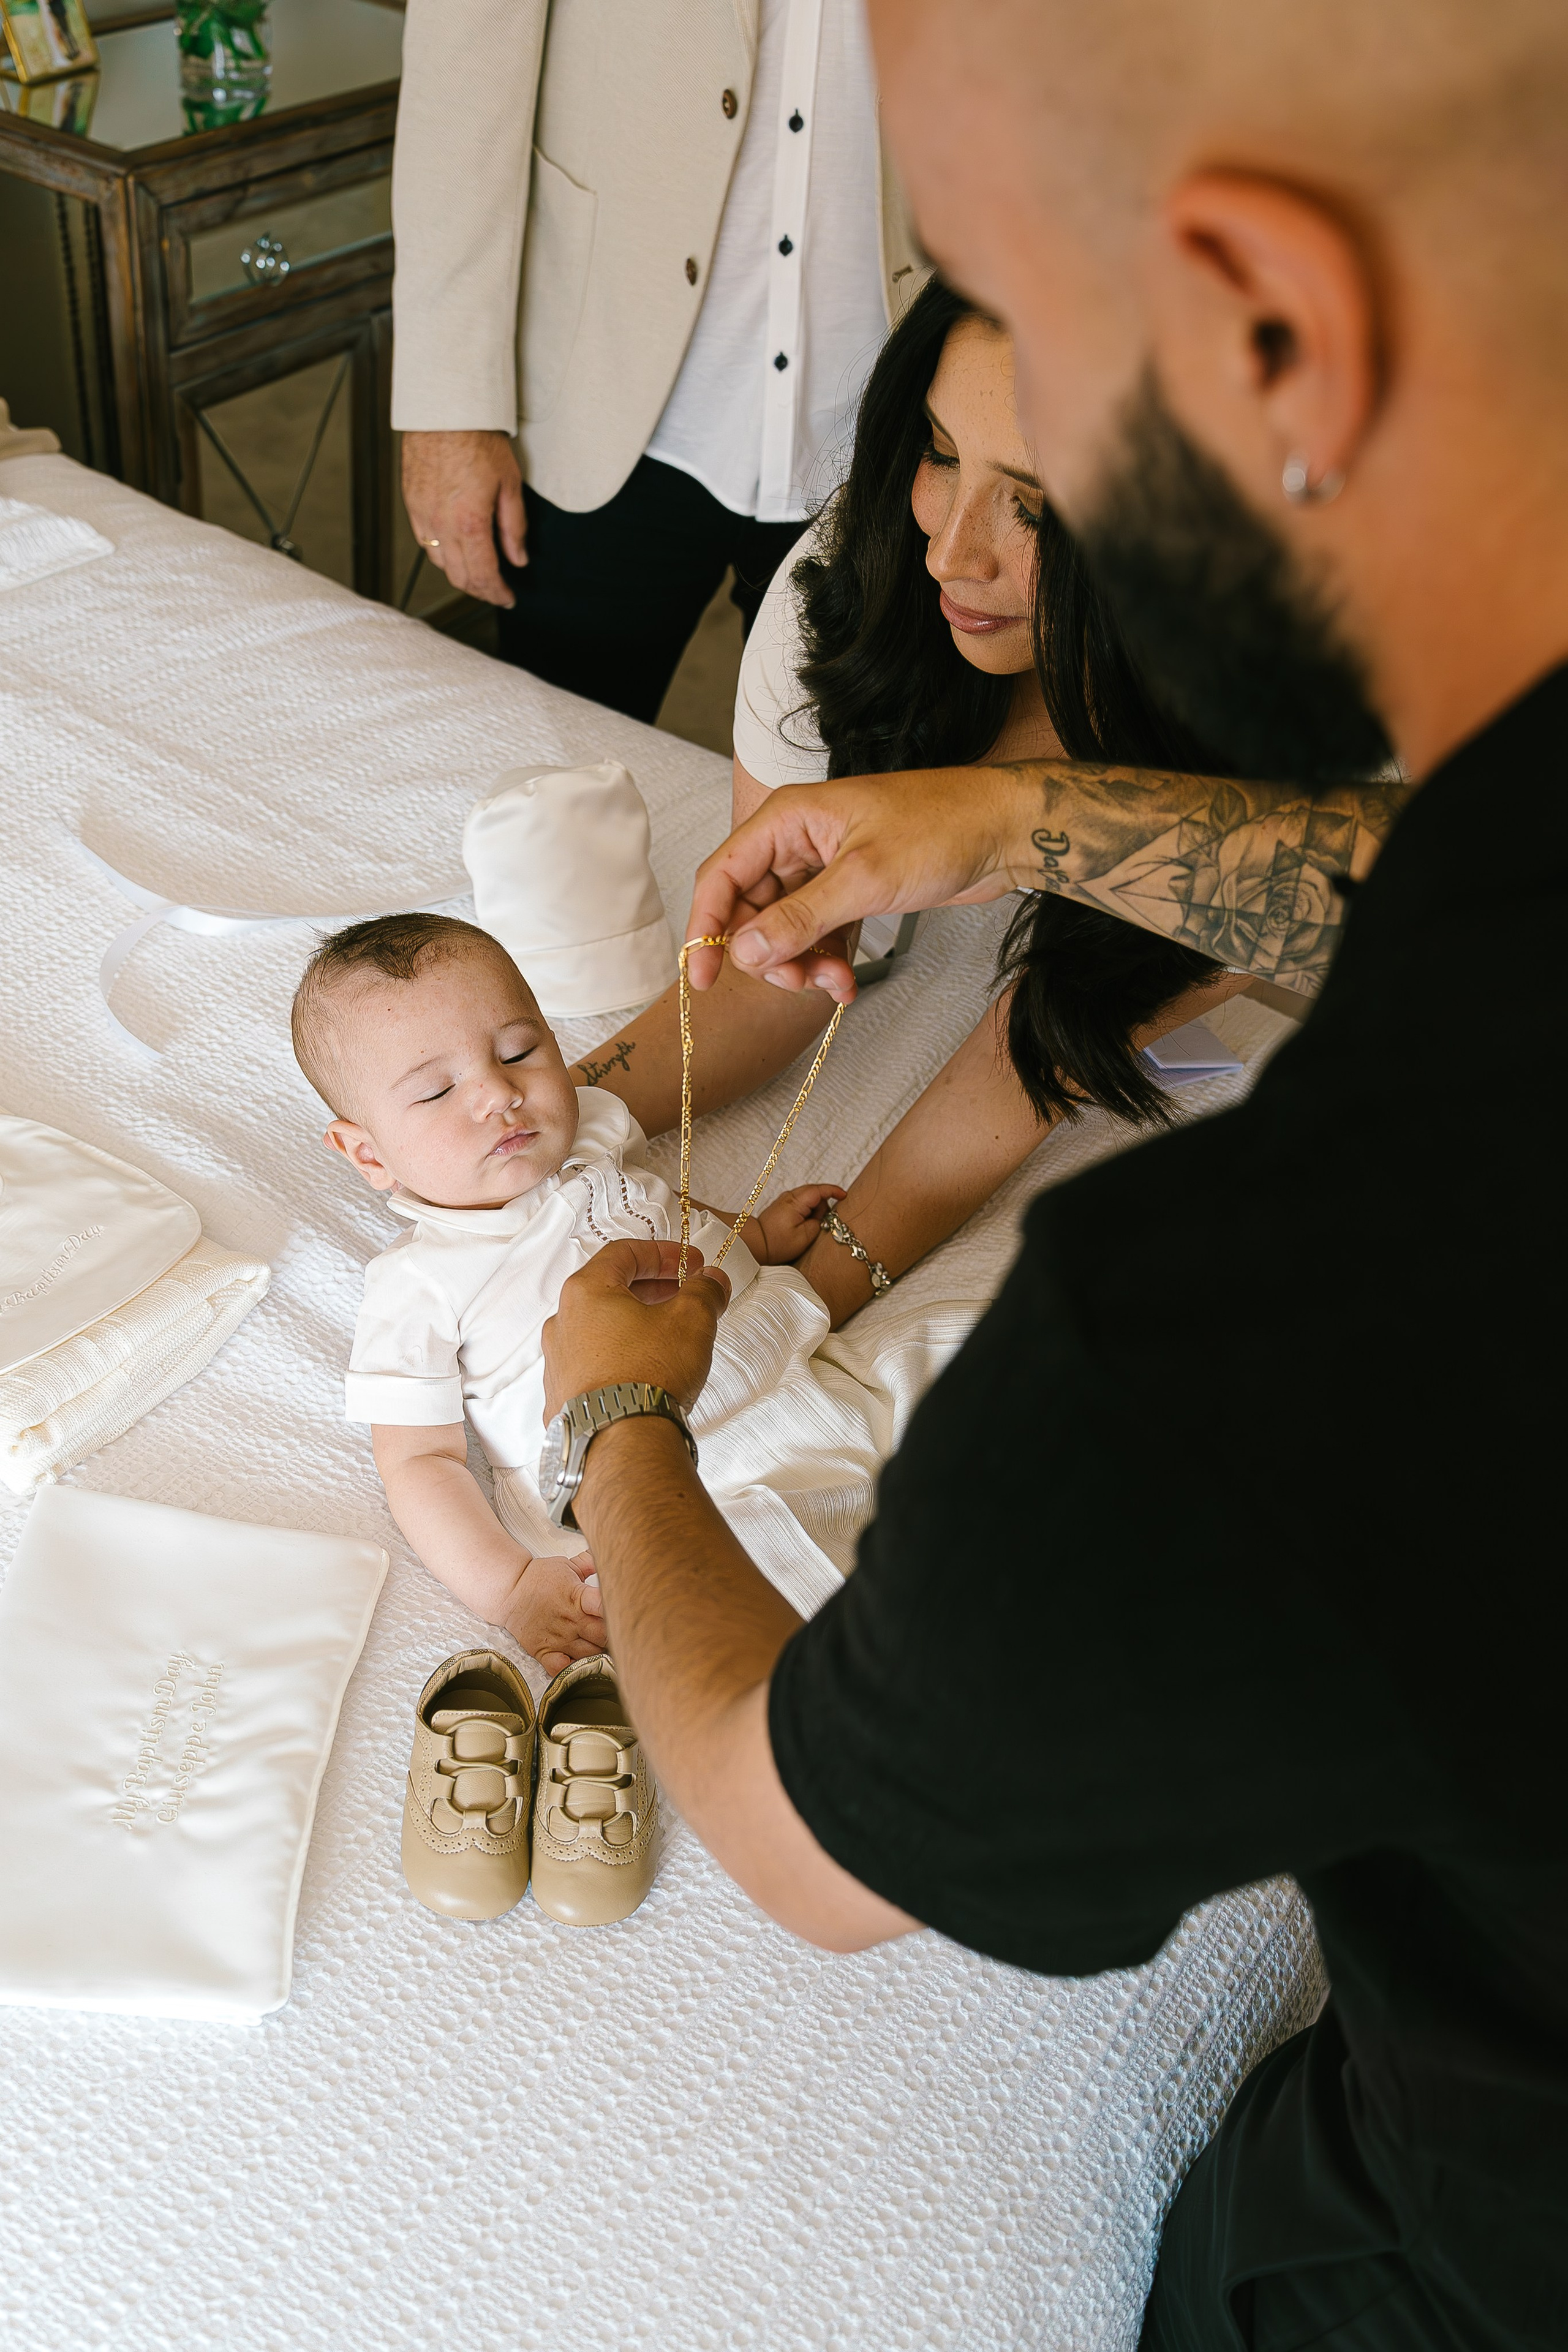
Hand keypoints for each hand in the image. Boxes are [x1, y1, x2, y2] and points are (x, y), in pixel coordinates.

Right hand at [401, 429, 526, 606]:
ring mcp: (423, 516)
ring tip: (477, 570)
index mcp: (470, 523)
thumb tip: (518, 558)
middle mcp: (442, 525)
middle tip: (495, 590)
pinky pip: (425, 542)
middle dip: (480, 590)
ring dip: (460, 573)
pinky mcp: (411, 504)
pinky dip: (442, 553)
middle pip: (459, 577)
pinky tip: (456, 548)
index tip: (507, 598)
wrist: (444, 410)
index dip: (497, 593)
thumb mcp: (510, 485)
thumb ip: (514, 528)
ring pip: (440, 563)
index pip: (484, 575)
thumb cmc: (477, 439)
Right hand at [506, 1549, 605, 1675]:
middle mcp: (569, 1619)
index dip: (616, 1611)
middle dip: (614, 1635)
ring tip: (601, 1645)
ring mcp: (557, 1637)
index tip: (623, 1611)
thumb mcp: (566, 1565)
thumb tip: (609, 1556)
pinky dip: (572, 1669)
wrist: (508, 1591)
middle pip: (603, 1635)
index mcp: (576, 1596)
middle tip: (617, 1632)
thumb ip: (590, 1562)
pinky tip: (580, 1663)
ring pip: (589, 1654)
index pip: (603, 1606)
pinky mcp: (543, 1651)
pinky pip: (561, 1669)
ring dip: (599, 1652)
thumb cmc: (538, 1578)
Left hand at [542, 1238, 730, 1419]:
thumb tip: (712, 1280)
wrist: (621, 1444)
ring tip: (670, 1337)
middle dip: (652, 1289)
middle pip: (609, 1291)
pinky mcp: (562, 1398)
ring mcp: (558, 1363)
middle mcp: (562, 1323)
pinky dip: (620, 1358)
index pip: (623, 1253)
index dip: (663, 1253)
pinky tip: (645, 1373)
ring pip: (600, 1330)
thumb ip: (704, 1291)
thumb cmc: (650, 1374)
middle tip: (685, 1296)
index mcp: (585, 1292)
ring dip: (635, 1325)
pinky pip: (593, 1366)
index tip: (691, 1263)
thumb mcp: (691, 1320)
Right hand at [684, 767, 1035, 996]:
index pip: (722, 876)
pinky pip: (818, 936)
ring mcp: (824, 868)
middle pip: (750, 911)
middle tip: (800, 981)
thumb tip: (745, 949)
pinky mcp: (850, 891)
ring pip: (784, 930)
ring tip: (837, 982)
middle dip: (769, 955)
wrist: (1003, 830)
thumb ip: (801, 917)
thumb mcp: (864, 878)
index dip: (706, 928)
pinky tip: (847, 983)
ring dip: (802, 965)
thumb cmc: (941, 828)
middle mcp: (798, 841)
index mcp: (788, 819)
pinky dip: (826, 963)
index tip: (704, 977)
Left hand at [751, 1183, 845, 1264]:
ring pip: (808, 1198)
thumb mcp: (804, 1237)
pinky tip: (804, 1224)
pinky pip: (800, 1203)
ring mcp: (785, 1200)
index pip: (819, 1190)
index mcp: (796, 1202)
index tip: (844, 1195)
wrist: (756, 1244)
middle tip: (824, 1222)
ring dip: (814, 1209)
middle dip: (824, 1204)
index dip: (834, 1191)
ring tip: (810, 1226)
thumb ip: (818, 1222)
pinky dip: (807, 1210)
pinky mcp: (782, 1206)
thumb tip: (823, 1215)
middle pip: (815, 1192)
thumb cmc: (776, 1243)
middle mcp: (789, 1196)